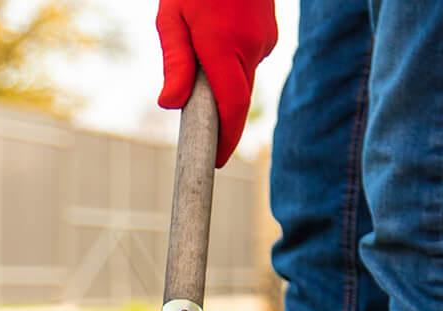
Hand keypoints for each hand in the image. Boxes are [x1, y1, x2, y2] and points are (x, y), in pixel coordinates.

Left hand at [156, 0, 276, 166]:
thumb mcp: (172, 17)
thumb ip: (175, 63)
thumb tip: (172, 104)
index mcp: (225, 47)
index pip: (231, 109)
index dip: (225, 140)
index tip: (216, 161)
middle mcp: (252, 48)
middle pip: (237, 99)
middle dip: (219, 111)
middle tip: (197, 110)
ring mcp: (266, 42)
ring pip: (242, 79)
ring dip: (222, 77)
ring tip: (203, 42)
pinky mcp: (270, 36)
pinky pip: (248, 61)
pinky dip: (232, 59)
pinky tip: (219, 32)